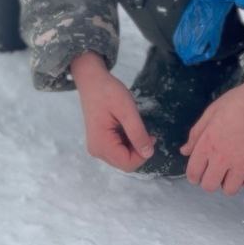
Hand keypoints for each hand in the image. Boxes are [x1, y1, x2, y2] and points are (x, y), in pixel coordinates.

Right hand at [72, 52, 155, 172]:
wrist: (92, 80)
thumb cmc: (108, 92)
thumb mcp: (127, 111)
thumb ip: (138, 133)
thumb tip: (149, 153)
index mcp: (101, 144)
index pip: (128, 164)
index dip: (143, 154)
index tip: (152, 136)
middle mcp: (97, 150)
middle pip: (125, 163)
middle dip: (139, 150)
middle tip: (146, 131)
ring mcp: (97, 147)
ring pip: (123, 157)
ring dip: (134, 146)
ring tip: (135, 126)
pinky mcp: (100, 142)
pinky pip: (118, 150)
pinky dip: (128, 142)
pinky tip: (128, 127)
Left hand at [180, 79, 243, 194]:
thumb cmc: (235, 103)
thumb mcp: (210, 113)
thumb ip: (196, 134)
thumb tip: (185, 151)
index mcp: (207, 145)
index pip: (193, 174)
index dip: (193, 176)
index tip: (197, 173)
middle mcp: (222, 159)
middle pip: (209, 186)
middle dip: (208, 181)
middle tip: (214, 172)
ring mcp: (241, 164)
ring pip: (230, 190)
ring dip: (227, 183)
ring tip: (230, 172)